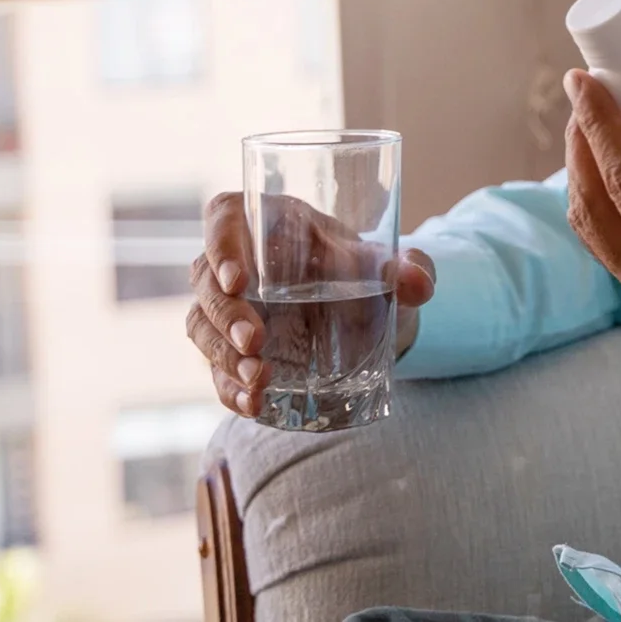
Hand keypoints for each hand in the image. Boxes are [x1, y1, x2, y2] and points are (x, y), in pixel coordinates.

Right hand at [188, 190, 435, 417]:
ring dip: (222, 355)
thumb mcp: (390, 267)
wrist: (373, 317)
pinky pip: (215, 368)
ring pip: (201, 324)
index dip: (221, 244)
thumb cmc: (369, 272)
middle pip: (205, 280)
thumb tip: (418, 282)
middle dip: (225, 315)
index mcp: (274, 223)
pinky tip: (253, 404)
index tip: (238, 280)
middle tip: (256, 342)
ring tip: (259, 379)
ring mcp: (232, 308)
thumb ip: (410, 268)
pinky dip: (228, 388)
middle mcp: (242, 263)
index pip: (226, 216)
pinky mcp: (234, 349)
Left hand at [563, 52, 620, 358]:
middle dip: (582, 142)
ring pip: (593, 229)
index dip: (601, 125)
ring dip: (585, 169)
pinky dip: (604, 195)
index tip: (583, 79)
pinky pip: (610, 242)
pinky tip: (613, 159)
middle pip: (595, 207)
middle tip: (584, 90)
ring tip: (593, 118)